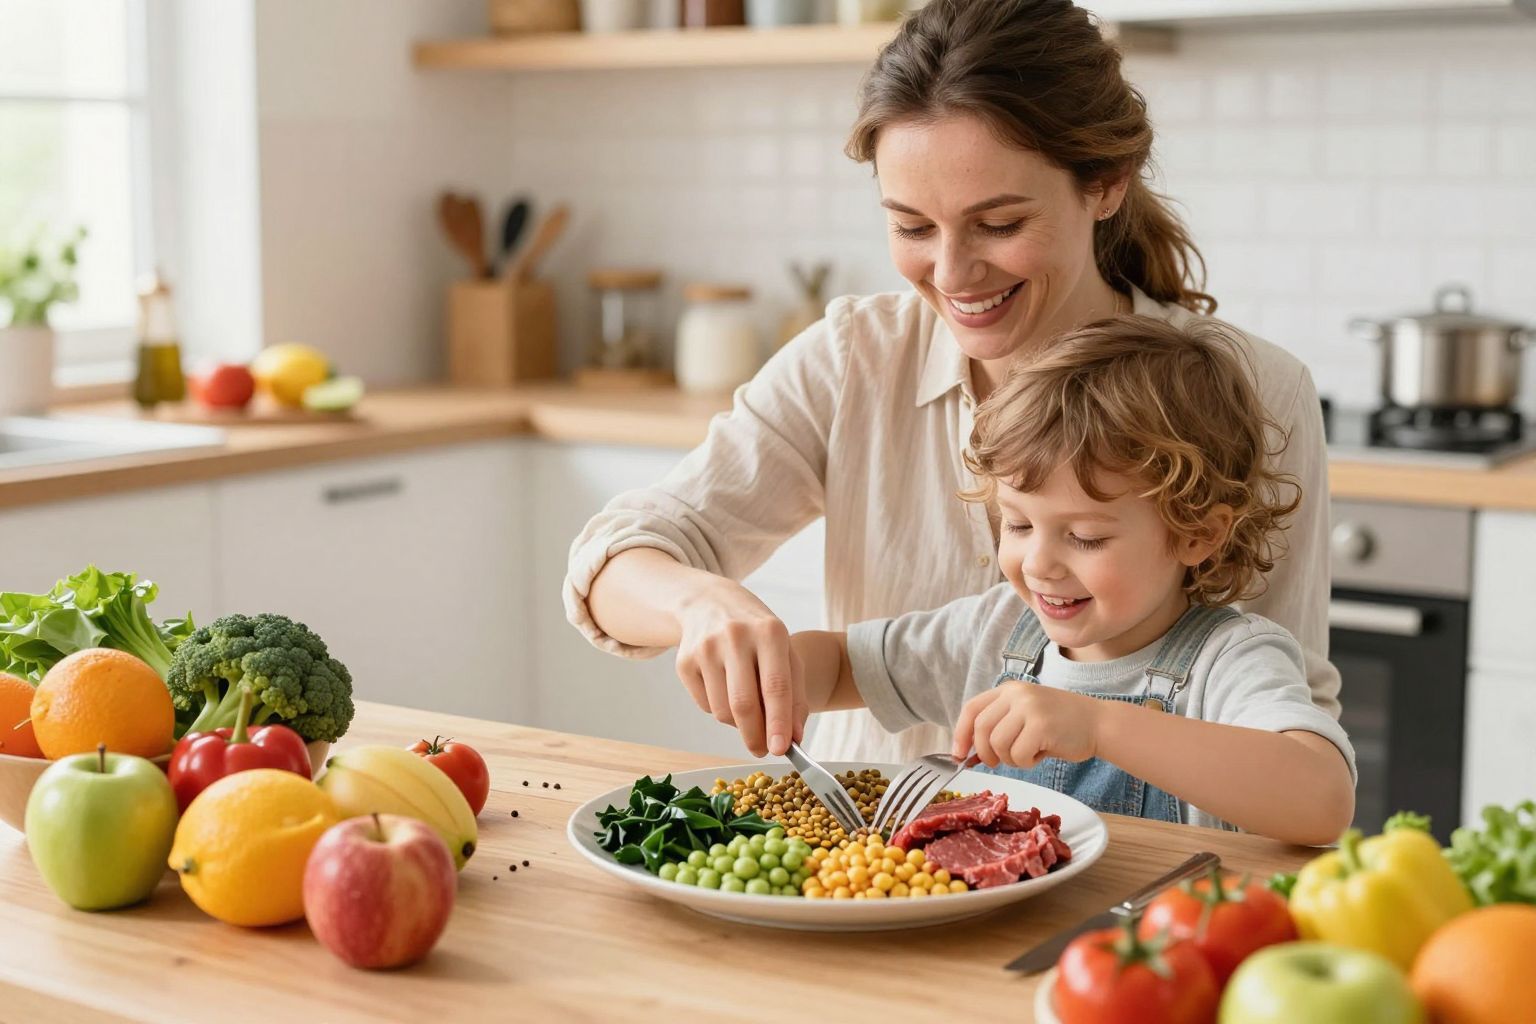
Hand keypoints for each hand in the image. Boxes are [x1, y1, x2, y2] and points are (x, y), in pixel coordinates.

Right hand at [674, 577, 807, 757]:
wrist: (709, 603)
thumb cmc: (756, 634)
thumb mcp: (785, 652)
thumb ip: (795, 695)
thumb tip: (794, 738)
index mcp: (769, 632)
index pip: (775, 686)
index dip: (779, 722)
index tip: (781, 750)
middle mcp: (735, 637)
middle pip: (744, 703)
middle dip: (755, 736)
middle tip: (763, 750)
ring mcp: (705, 648)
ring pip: (722, 710)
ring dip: (738, 723)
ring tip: (747, 707)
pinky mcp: (684, 661)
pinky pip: (705, 705)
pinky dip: (719, 709)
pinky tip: (724, 688)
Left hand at [952, 682, 1102, 768]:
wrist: (1098, 723)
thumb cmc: (1060, 726)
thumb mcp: (1025, 716)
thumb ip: (999, 727)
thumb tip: (968, 754)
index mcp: (1009, 689)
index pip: (972, 709)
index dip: (960, 733)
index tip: (958, 754)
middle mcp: (1016, 694)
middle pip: (981, 729)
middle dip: (984, 753)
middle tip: (998, 763)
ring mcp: (1029, 707)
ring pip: (998, 744)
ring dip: (1010, 759)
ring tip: (1028, 754)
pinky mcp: (1041, 724)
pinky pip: (1018, 755)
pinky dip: (1026, 763)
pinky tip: (1041, 754)